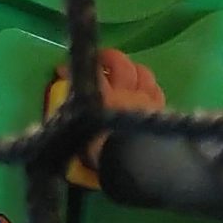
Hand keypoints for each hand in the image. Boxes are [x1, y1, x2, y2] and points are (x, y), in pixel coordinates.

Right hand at [55, 47, 163, 172]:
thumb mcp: (79, 138)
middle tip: (99, 60)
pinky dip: (149, 85)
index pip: (85, 74)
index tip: (61, 70)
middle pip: (120, 63)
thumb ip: (75, 120)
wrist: (137, 165)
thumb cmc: (103, 154)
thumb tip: (69, 112)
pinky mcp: (161, 109)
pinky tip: (145, 88)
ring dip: (132, 69)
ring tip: (125, 71)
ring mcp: (146, 99)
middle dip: (107, 57)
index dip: (71, 70)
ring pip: (143, 73)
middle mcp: (125, 93)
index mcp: (100, 98)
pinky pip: (157, 89)